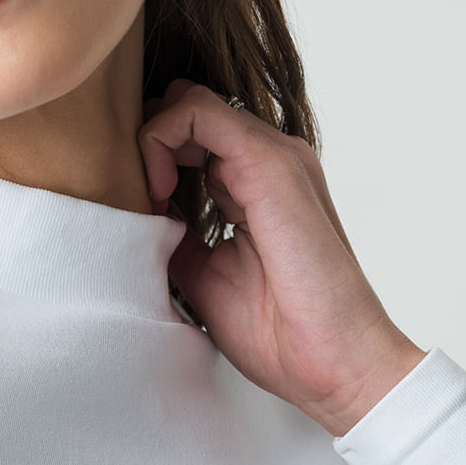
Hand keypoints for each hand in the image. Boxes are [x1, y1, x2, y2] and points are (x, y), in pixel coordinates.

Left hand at [138, 79, 427, 436]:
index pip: (188, 138)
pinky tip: (158, 192)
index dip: (149, 161)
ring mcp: (272, 156)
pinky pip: (197, 112)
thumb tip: (137, 217)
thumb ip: (175, 237)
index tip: (137, 213)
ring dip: (149, 141)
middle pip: (186, 111)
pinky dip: (160, 138)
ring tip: (148, 200)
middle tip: (134, 200)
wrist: (331, 362)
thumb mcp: (203, 277)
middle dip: (143, 144)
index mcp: (255, 185)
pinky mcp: (269, 162)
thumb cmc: (279, 333)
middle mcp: (266, 161)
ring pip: (188, 102)